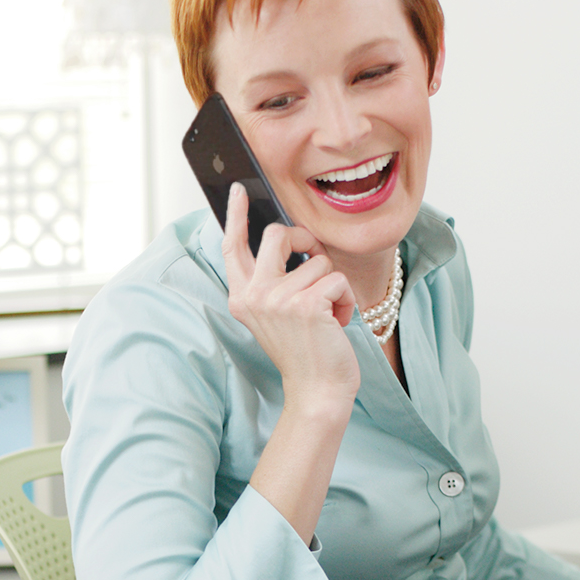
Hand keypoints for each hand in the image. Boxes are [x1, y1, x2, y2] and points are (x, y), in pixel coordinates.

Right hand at [221, 183, 359, 408]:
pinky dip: (346, 299)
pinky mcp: (307, 304)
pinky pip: (337, 278)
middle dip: (304, 241)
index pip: (233, 247)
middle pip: (278, 235)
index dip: (236, 215)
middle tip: (314, 260)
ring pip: (317, 260)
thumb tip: (289, 237)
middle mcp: (253, 295)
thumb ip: (272, 280)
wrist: (317, 390)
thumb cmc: (303, 349)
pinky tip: (337, 322)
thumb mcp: (276, 313)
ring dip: (332, 285)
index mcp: (241, 296)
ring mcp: (278, 299)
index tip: (240, 189)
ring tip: (326, 315)